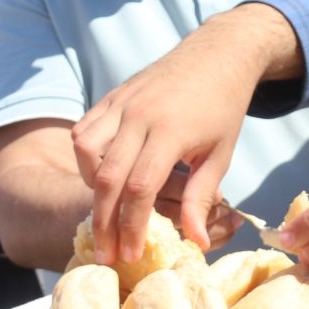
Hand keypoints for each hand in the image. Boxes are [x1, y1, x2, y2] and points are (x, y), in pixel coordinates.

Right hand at [71, 8, 291, 264]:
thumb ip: (200, 198)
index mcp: (170, 131)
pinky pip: (84, 131)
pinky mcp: (112, 96)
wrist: (218, 53)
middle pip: (107, 178)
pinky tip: (101, 177)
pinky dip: (86, 158)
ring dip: (91, 187)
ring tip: (107, 210)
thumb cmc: (224, 107)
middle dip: (104, 223)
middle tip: (107, 254)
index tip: (131, 255)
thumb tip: (196, 242)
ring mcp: (122, 103)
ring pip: (86, 152)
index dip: (132, 226)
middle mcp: (139, 116)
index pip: (139, 188)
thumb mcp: (220, 155)